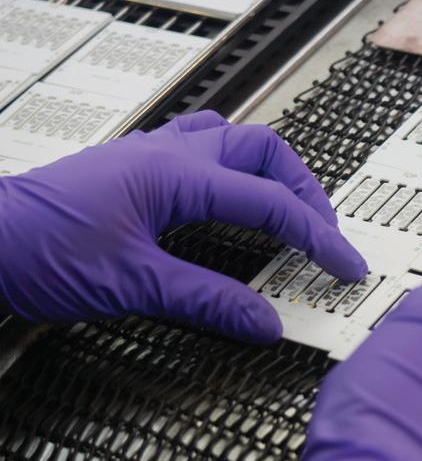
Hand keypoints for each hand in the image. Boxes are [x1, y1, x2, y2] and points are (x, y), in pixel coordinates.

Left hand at [0, 110, 366, 341]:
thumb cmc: (39, 248)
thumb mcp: (131, 282)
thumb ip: (205, 300)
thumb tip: (263, 321)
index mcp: (178, 174)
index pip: (269, 202)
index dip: (316, 235)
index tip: (344, 263)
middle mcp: (172, 152)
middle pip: (265, 150)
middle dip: (305, 190)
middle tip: (324, 232)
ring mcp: (155, 152)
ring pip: (237, 139)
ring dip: (274, 171)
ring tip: (292, 208)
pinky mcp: (140, 166)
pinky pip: (205, 146)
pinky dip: (235, 167)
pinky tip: (233, 193)